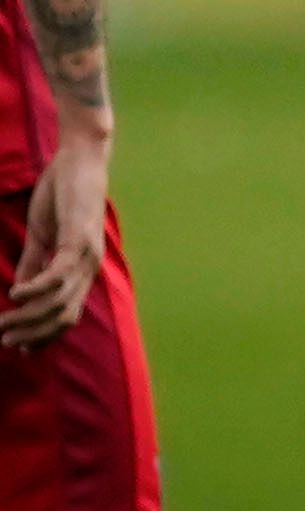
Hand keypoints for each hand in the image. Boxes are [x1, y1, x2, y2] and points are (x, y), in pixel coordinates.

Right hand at [3, 128, 107, 348]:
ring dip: (30, 318)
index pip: (69, 316)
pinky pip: (58, 276)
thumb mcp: (43, 237)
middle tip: (6, 341)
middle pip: (66, 317)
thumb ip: (33, 264)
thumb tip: (20, 293)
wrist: (78, 162)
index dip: (45, 336)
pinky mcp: (80, 241)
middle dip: (34, 335)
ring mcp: (88, 256)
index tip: (19, 348)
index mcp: (83, 270)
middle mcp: (90, 268)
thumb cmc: (62, 197)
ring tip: (4, 323)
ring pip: (61, 303)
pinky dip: (35, 290)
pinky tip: (14, 294)